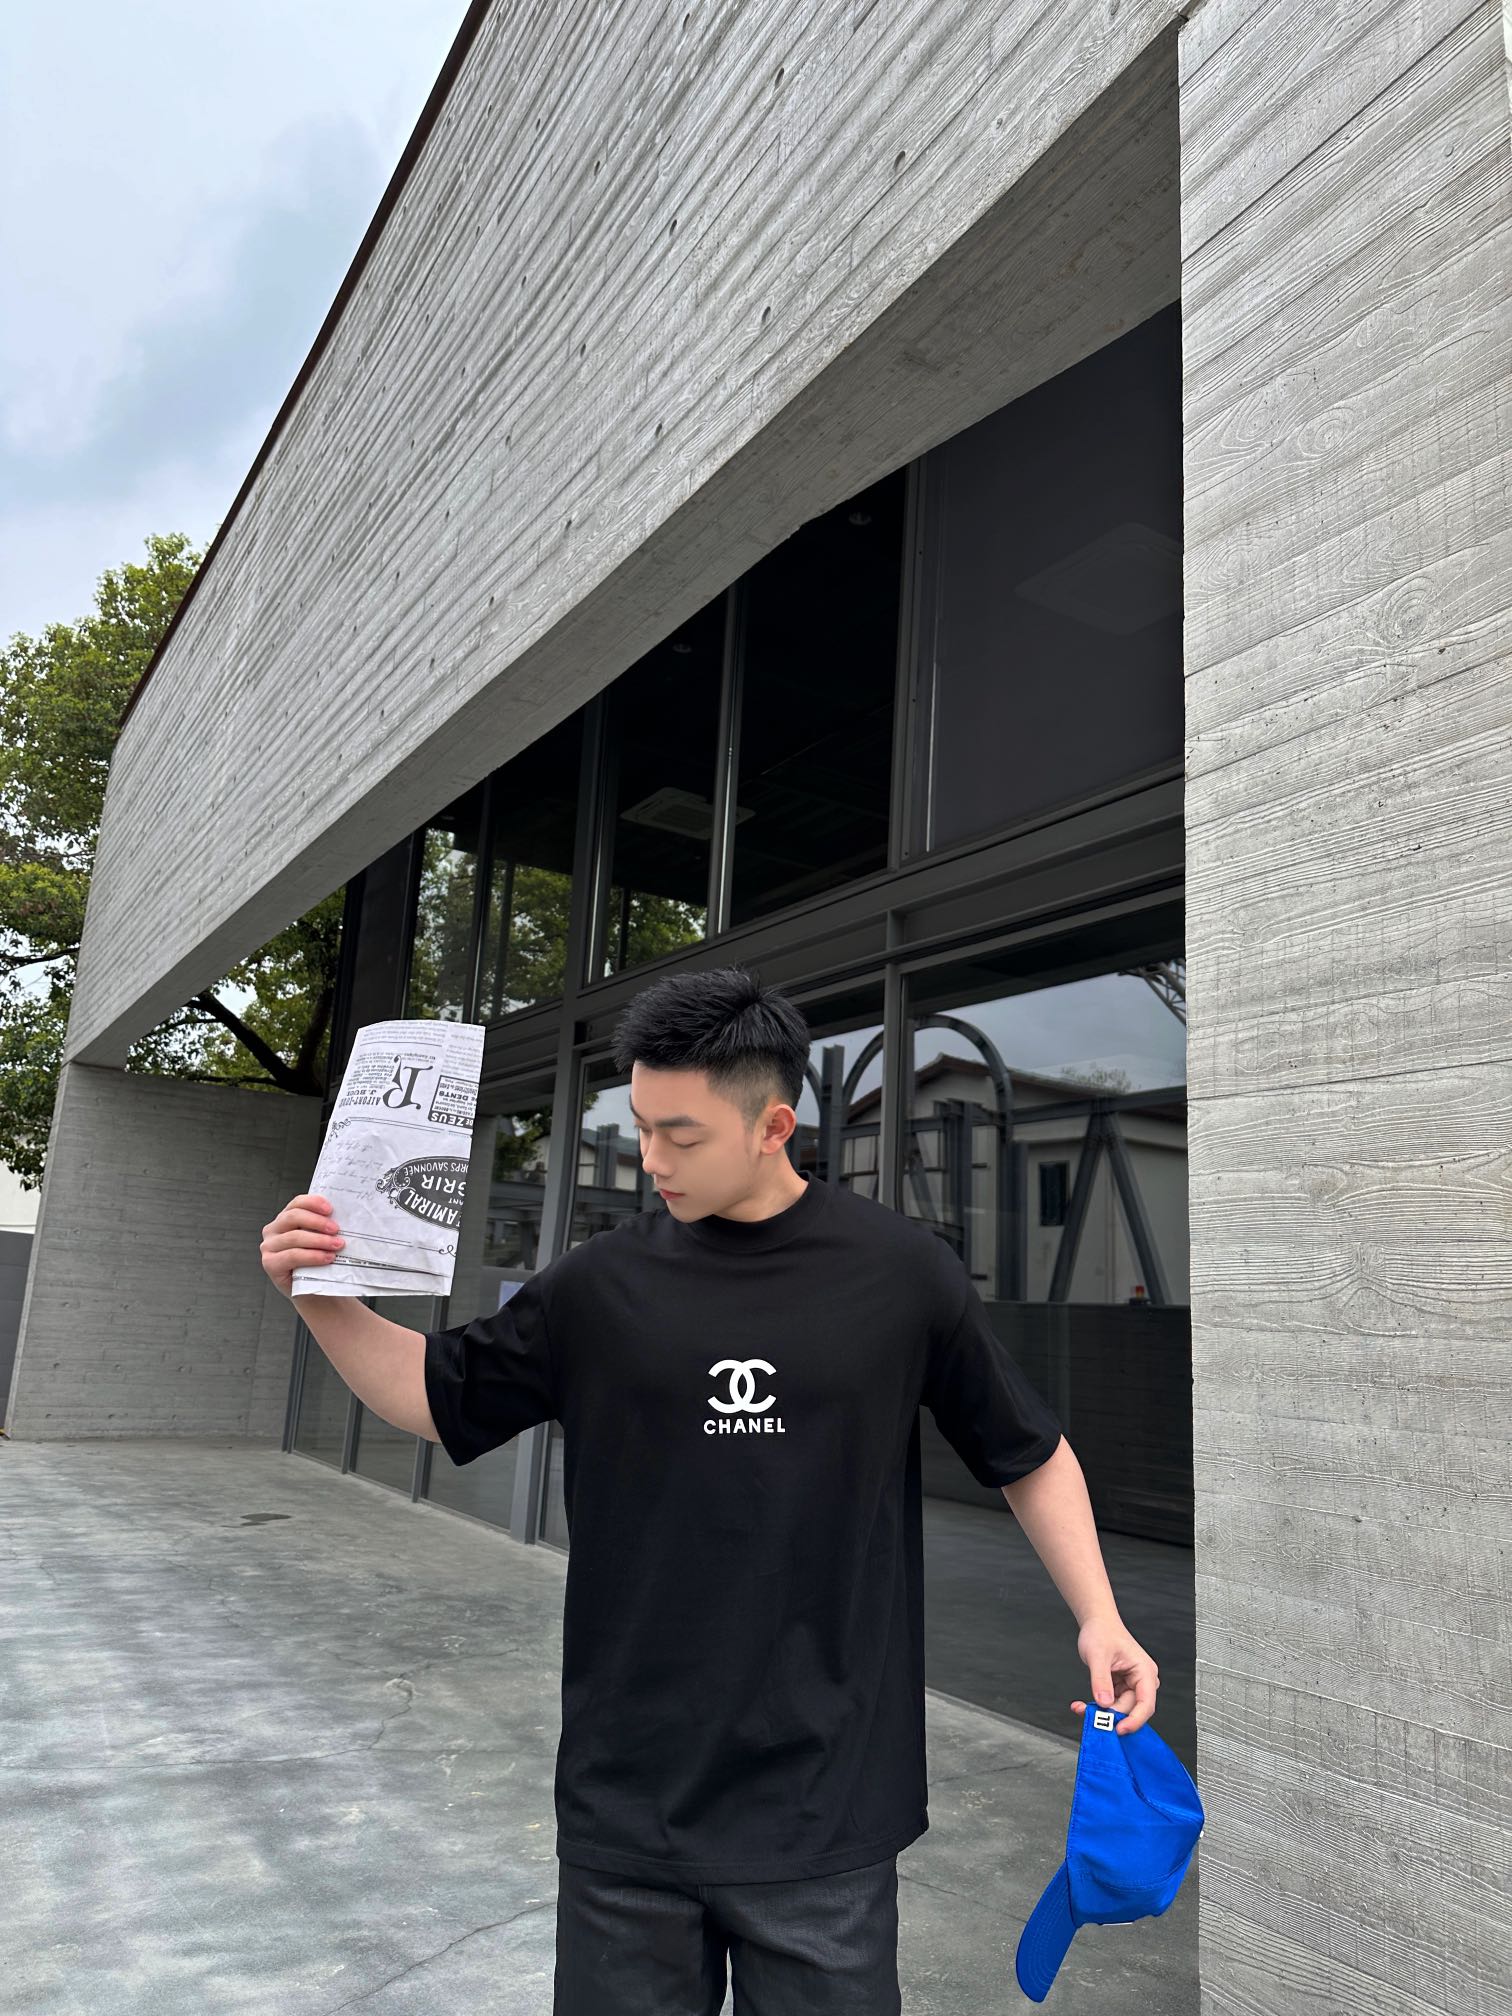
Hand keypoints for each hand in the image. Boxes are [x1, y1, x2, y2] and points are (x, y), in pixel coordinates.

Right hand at [260, 1193, 343, 1298]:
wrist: (317, 1292)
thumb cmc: (321, 1263)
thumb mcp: (323, 1240)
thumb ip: (326, 1227)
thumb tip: (345, 1216)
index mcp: (286, 1219)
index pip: (297, 1203)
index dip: (313, 1202)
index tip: (331, 1209)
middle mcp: (273, 1230)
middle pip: (293, 1217)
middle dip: (318, 1222)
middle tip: (336, 1229)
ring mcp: (269, 1247)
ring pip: (294, 1237)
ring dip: (319, 1240)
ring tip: (337, 1245)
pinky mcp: (270, 1263)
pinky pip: (292, 1256)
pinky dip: (312, 1256)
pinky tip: (327, 1258)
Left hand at [1071, 1615, 1158, 1734]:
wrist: (1097, 1622)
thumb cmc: (1102, 1632)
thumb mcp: (1098, 1655)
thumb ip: (1101, 1680)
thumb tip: (1104, 1704)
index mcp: (1145, 1672)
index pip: (1146, 1704)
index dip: (1134, 1720)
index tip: (1118, 1729)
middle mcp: (1142, 1680)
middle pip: (1131, 1709)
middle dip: (1111, 1715)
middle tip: (1090, 1717)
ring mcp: (1132, 1684)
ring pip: (1120, 1708)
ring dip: (1101, 1712)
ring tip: (1082, 1708)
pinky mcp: (1121, 1687)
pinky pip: (1112, 1703)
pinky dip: (1098, 1706)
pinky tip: (1083, 1705)